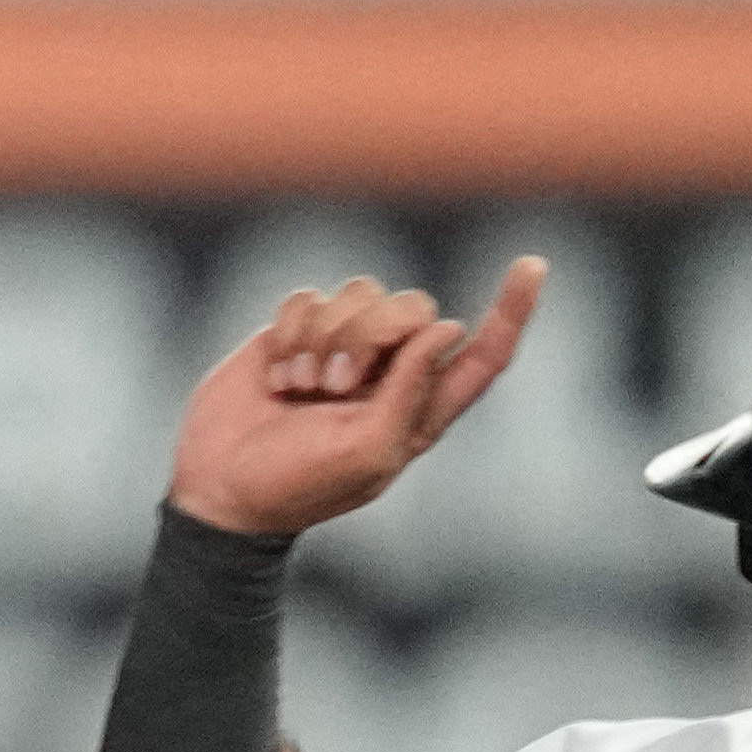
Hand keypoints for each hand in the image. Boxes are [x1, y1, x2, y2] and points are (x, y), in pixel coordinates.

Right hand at [163, 254, 540, 539]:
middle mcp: (390, 371)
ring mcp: (341, 348)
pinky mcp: (295, 333)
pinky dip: (290, 333)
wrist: (218, 485)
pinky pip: (308, 297)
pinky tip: (275, 376)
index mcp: (421, 408)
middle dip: (372, 335)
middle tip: (335, 385)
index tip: (533, 266)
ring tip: (299, 388)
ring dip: (325, 338)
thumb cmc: (299, 484)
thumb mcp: (366, 451)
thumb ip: (412, 391)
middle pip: (415, 308)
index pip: (483, 354)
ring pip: (360, 293)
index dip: (512, 311)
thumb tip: (446, 329)